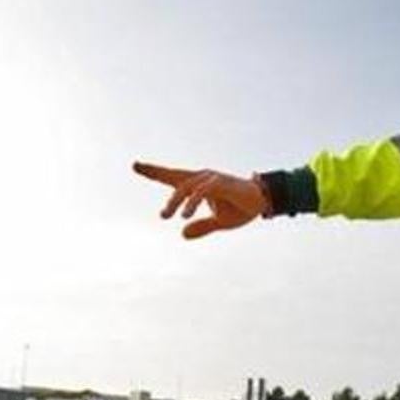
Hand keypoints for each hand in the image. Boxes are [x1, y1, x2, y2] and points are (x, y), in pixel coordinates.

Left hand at [132, 162, 269, 239]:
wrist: (263, 203)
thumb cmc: (241, 208)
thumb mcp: (219, 222)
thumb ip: (201, 227)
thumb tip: (182, 234)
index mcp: (199, 185)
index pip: (173, 177)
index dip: (155, 172)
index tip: (136, 165)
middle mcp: (202, 178)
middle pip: (174, 175)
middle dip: (154, 171)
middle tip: (136, 166)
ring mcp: (211, 179)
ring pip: (186, 186)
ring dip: (174, 202)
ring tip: (164, 216)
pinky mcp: (220, 183)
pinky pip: (201, 192)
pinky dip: (191, 203)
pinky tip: (184, 215)